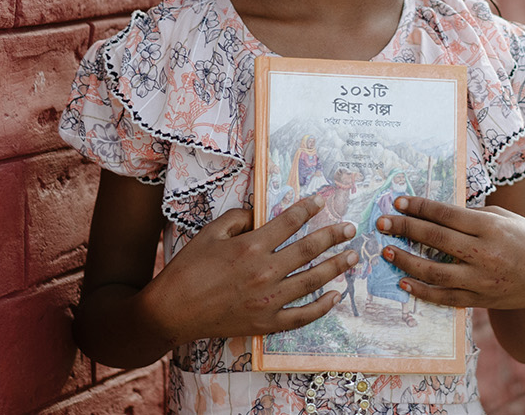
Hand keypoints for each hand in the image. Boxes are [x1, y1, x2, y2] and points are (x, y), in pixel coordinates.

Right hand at [140, 195, 359, 344]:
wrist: (171, 311)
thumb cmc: (187, 269)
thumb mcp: (209, 233)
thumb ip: (236, 219)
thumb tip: (256, 214)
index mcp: (251, 246)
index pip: (289, 222)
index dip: (308, 209)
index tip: (323, 201)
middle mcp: (265, 271)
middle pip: (310, 249)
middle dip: (334, 236)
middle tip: (351, 229)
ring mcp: (268, 300)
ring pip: (313, 280)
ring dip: (336, 267)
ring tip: (353, 257)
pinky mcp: (266, 323)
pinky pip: (302, 316)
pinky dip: (322, 307)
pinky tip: (336, 296)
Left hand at [374, 196, 524, 311]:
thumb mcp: (506, 219)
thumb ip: (474, 216)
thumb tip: (439, 212)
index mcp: (490, 227)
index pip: (446, 214)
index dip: (419, 207)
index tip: (398, 202)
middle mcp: (484, 252)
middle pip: (435, 239)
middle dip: (405, 229)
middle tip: (382, 223)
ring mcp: (481, 279)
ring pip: (435, 271)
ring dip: (407, 261)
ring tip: (388, 252)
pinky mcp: (480, 299)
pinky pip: (445, 296)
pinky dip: (423, 291)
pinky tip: (405, 283)